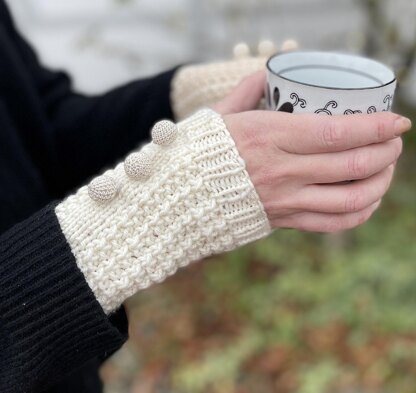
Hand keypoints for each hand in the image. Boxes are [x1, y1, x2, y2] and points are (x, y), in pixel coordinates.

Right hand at [213, 73, 411, 232]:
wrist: (180, 195)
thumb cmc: (200, 152)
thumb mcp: (220, 114)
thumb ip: (247, 90)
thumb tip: (266, 74)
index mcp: (269, 136)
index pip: (337, 133)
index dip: (375, 127)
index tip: (397, 122)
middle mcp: (283, 170)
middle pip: (353, 165)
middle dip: (386, 152)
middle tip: (394, 142)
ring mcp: (285, 200)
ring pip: (351, 198)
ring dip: (380, 182)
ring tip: (386, 169)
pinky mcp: (284, 220)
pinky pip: (333, 224)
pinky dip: (360, 213)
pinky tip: (367, 200)